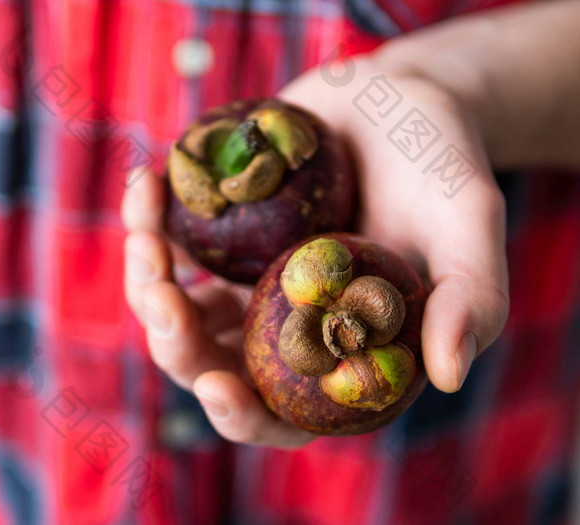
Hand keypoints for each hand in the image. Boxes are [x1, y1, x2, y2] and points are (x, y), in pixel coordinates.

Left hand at [122, 55, 508, 446]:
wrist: (398, 100)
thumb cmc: (440, 165)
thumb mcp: (467, 224)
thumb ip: (470, 298)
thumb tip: (449, 375)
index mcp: (335, 350)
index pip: (282, 414)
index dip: (243, 415)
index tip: (217, 385)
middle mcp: (283, 325)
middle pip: (209, 363)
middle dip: (174, 342)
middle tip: (164, 294)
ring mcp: (245, 280)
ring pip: (175, 308)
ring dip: (146, 280)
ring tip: (147, 228)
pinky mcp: (222, 235)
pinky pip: (168, 242)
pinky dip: (148, 217)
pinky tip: (147, 182)